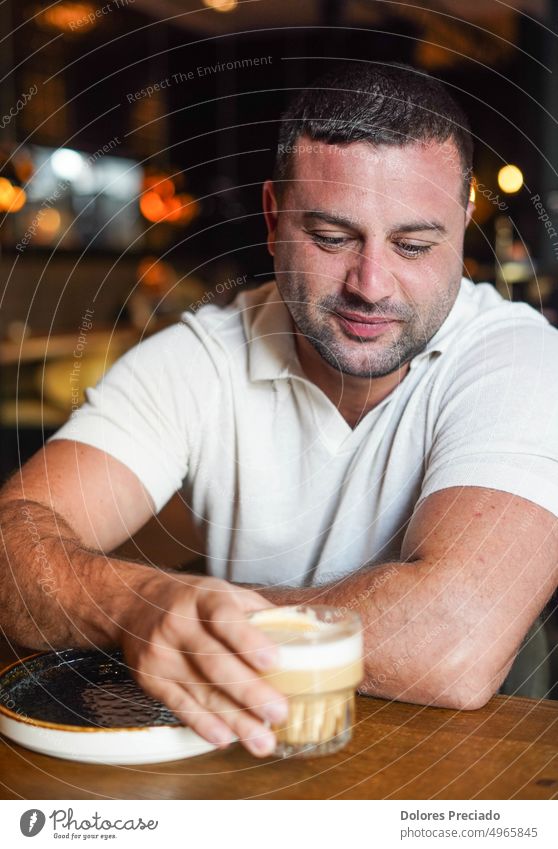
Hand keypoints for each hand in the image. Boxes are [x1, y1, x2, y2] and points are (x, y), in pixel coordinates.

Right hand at [119, 572, 287, 755]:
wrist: (135, 604)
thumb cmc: (193, 601)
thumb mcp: (224, 592)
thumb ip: (259, 613)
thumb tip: (306, 635)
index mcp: (204, 597)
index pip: (225, 617)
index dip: (248, 640)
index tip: (274, 661)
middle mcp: (178, 623)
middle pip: (214, 661)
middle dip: (249, 691)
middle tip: (279, 713)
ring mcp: (161, 653)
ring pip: (200, 690)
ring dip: (234, 719)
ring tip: (263, 740)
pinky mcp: (150, 678)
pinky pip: (179, 705)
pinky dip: (203, 724)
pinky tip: (226, 738)